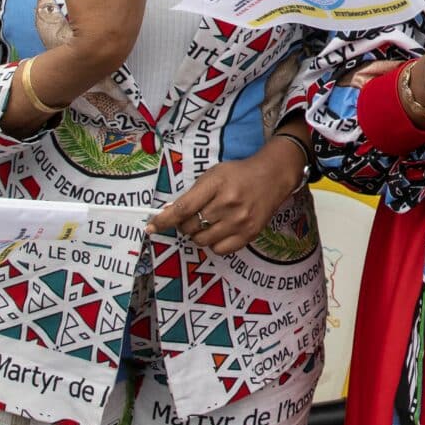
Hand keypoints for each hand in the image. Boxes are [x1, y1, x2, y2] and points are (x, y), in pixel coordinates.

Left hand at [148, 137, 306, 255]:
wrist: (274, 177)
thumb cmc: (239, 174)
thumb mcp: (213, 175)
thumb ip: (192, 194)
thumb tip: (168, 215)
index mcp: (217, 184)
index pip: (183, 208)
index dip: (163, 220)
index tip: (151, 227)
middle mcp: (229, 204)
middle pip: (190, 227)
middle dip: (185, 224)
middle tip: (195, 216)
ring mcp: (240, 221)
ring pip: (202, 240)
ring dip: (199, 234)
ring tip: (208, 223)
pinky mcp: (249, 234)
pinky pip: (219, 250)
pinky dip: (213, 243)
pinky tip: (220, 231)